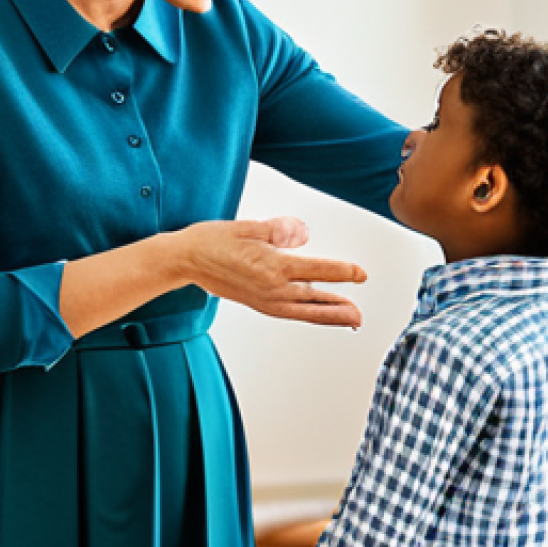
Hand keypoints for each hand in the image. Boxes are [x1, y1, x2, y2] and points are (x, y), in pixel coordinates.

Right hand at [177, 217, 366, 327]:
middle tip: (359, 314)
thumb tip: (303, 233)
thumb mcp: (249, 227)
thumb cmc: (213, 240)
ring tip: (348, 319)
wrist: (186, 259)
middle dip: (340, 307)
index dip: (342, 272)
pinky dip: (306, 315)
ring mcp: (263, 299)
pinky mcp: (256, 303)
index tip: (360, 274)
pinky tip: (315, 312)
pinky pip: (288, 313)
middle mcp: (270, 288)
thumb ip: (280, 231)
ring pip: (303, 312)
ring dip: (327, 316)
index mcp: (272, 266)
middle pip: (314, 300)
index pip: (317, 271)